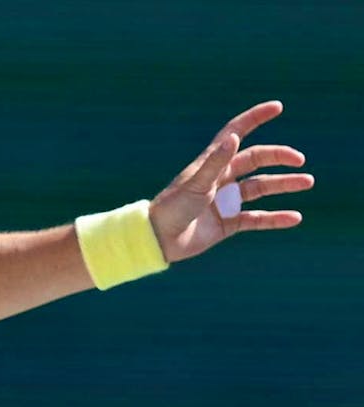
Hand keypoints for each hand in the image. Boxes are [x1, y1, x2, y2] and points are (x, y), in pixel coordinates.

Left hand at [149, 101, 313, 262]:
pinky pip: (257, 218)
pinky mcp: (228, 223)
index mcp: (211, 164)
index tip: (277, 107)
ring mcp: (226, 201)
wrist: (158, 240)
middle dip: (279, 158)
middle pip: (255, 161)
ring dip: (284, 185)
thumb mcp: (195, 184)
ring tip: (307, 182)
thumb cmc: (171, 207)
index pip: (236, 134)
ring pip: (261, 188)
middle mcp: (221, 179)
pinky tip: (295, 217)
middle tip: (300, 161)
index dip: (255, 119)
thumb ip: (216, 163)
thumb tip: (235, 138)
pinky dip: (275, 218)